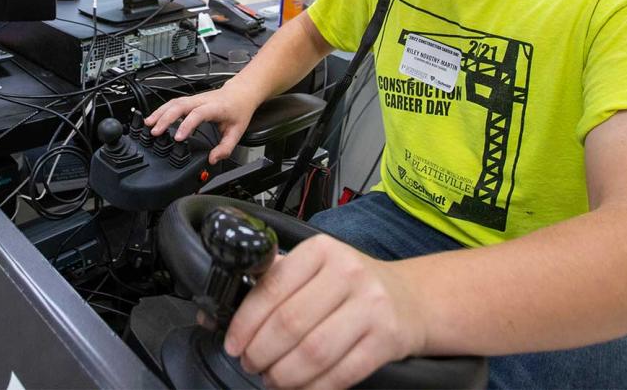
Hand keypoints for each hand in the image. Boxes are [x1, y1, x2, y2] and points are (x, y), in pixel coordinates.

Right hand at [143, 85, 257, 163]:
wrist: (240, 93)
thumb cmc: (238, 110)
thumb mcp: (237, 132)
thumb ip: (225, 148)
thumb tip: (212, 159)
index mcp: (215, 108)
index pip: (198, 114)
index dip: (186, 125)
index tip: (178, 138)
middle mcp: (202, 101)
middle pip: (180, 105)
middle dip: (165, 118)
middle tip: (155, 132)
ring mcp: (194, 99)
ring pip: (173, 102)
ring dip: (159, 113)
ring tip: (148, 125)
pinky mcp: (190, 100)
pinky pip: (173, 103)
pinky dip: (161, 110)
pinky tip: (153, 118)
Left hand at [225, 235, 425, 389]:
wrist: (410, 298)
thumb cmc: (351, 285)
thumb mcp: (315, 268)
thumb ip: (272, 282)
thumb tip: (216, 309)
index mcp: (321, 250)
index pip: (272, 288)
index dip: (246, 322)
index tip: (233, 343)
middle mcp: (348, 272)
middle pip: (290, 323)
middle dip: (261, 353)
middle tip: (251, 364)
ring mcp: (371, 306)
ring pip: (314, 351)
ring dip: (284, 375)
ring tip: (272, 379)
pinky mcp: (387, 338)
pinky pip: (342, 373)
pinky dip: (315, 387)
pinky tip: (301, 388)